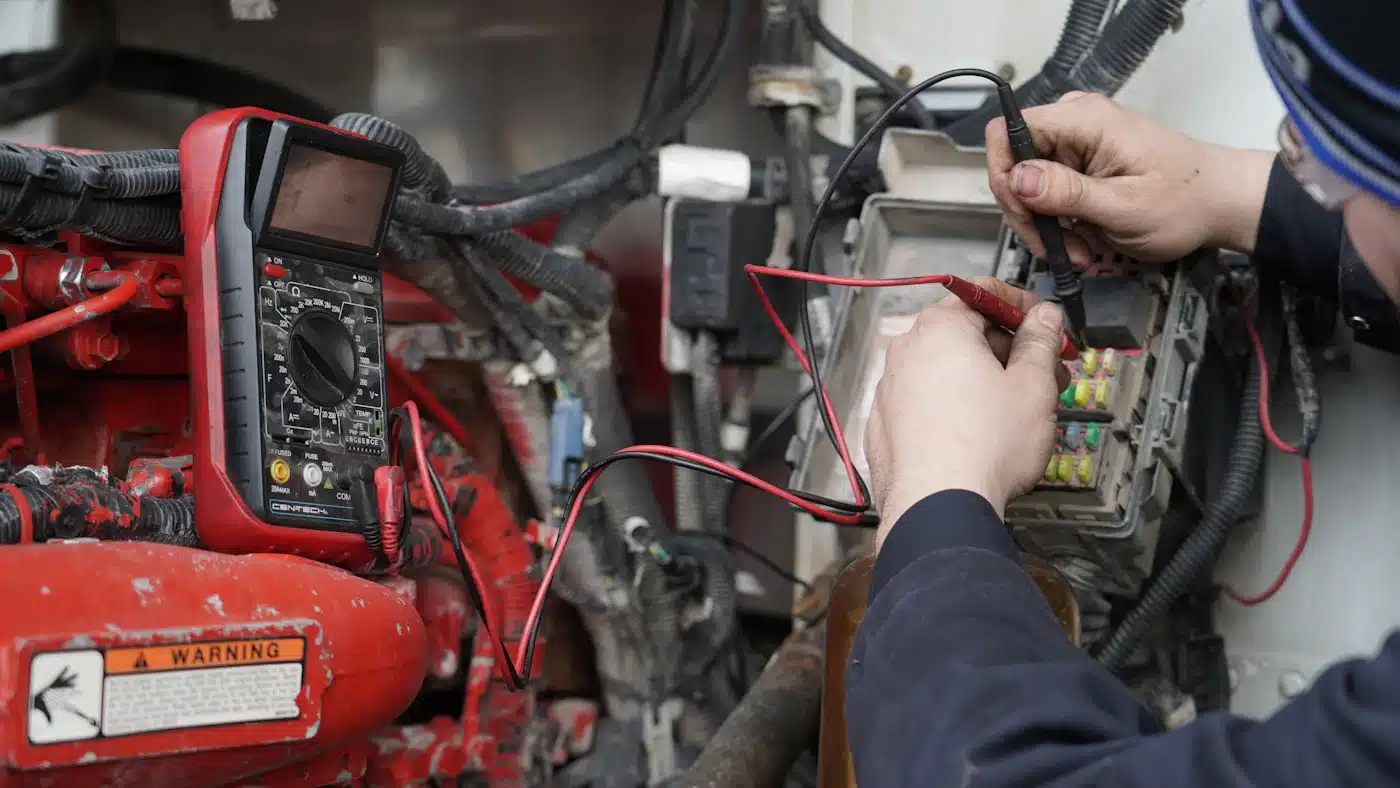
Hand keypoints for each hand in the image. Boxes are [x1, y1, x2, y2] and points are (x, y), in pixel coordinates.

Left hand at [865, 278, 1070, 551]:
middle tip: (1045, 374)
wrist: (938, 507)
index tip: (1045, 324)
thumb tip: (1043, 317)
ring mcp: (889, 390)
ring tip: (1019, 409)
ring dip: (983, 379)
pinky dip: (953, 406)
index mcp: (940, 328)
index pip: (983, 292)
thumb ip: (1039, 342)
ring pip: (945, 370)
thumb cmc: (986, 446)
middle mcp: (906, 352)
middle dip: (1008, 349)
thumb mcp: (1033, 385)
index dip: (1022, 305)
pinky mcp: (884, 426)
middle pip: (963, 332)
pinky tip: (980, 433)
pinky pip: (925, 402)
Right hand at [984, 92, 1276, 264]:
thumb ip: (1068, 192)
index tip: (1024, 214)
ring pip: (1027, 184)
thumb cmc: (1184, 201)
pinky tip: (1082, 240)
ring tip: (1079, 250)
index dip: (1002, 174)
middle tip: (1057, 248)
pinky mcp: (1081, 161)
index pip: (1007, 131)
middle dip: (1029, 213)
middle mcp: (1075, 122)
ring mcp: (1077, 141)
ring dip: (1046, 224)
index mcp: (1083, 121)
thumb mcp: (1123, 206)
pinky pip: (1048, 191)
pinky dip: (1059, 222)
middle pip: (1013, 163)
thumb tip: (1016, 179)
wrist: (1219, 202)